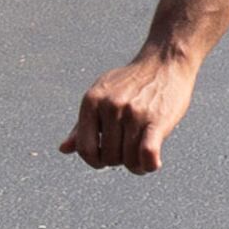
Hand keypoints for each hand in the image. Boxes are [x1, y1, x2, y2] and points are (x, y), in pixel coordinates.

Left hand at [62, 50, 199, 171]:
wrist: (165, 62)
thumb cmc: (131, 83)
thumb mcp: (101, 96)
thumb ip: (82, 125)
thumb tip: (63, 149)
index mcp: (92, 101)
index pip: (84, 149)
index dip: (94, 160)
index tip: (105, 158)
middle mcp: (111, 106)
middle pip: (108, 157)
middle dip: (119, 161)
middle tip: (130, 150)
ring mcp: (133, 113)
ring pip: (129, 160)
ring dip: (137, 166)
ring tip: (143, 156)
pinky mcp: (156, 120)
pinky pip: (147, 154)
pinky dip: (149, 165)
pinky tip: (153, 163)